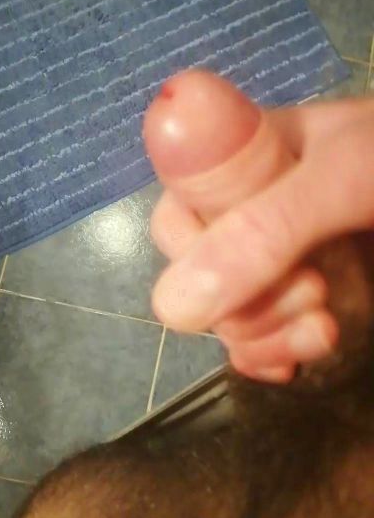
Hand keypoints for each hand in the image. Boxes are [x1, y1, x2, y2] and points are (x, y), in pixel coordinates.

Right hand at [143, 70, 373, 381]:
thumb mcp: (347, 180)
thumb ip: (264, 230)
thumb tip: (169, 309)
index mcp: (246, 159)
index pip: (179, 210)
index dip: (195, 252)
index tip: (251, 271)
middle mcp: (252, 210)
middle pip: (198, 273)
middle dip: (244, 302)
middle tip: (313, 296)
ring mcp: (276, 260)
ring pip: (227, 314)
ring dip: (265, 335)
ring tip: (326, 329)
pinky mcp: (299, 302)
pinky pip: (256, 340)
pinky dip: (271, 358)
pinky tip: (302, 359)